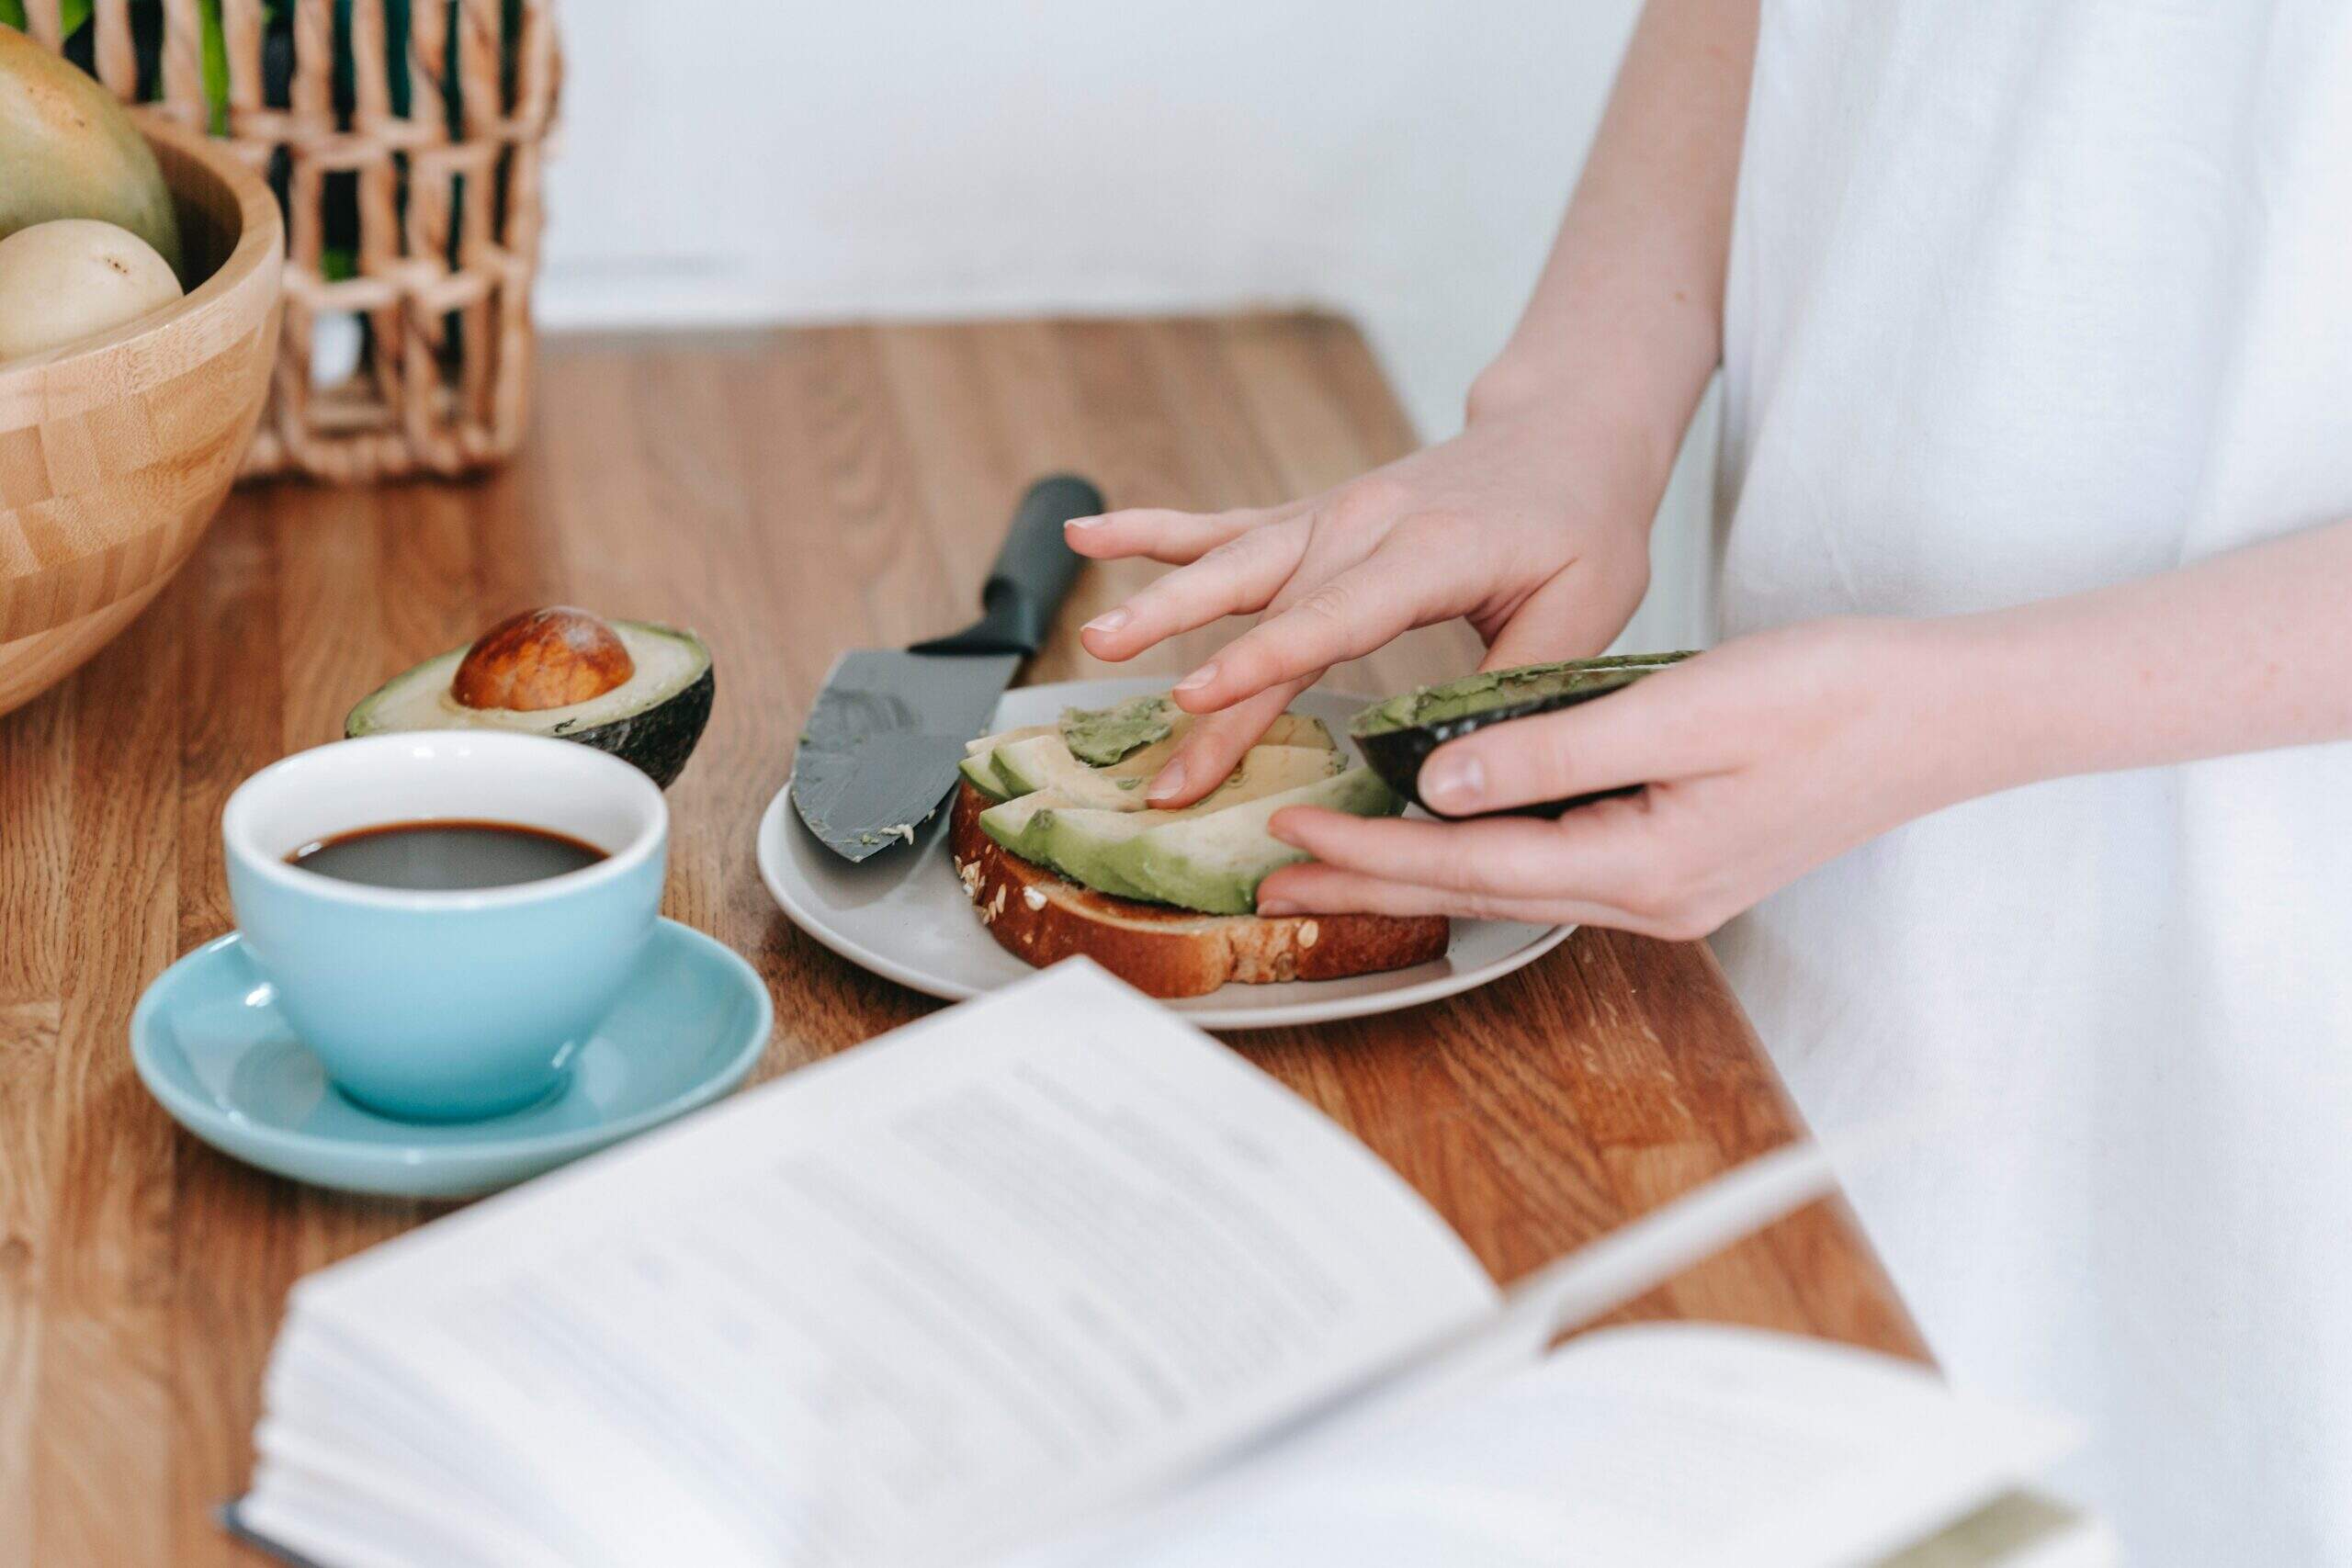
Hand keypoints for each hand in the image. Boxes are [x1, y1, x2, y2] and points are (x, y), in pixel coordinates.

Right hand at [1064, 405, 1657, 804]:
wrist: (1566, 435)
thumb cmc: (1583, 529)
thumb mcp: (1586, 612)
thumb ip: (1517, 688)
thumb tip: (1459, 774)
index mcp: (1432, 552)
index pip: (1333, 615)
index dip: (1260, 661)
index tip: (1195, 697)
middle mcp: (1366, 524)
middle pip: (1266, 603)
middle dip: (1199, 667)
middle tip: (1143, 721)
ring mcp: (1330, 515)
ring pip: (1231, 562)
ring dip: (1160, 601)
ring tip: (1094, 638)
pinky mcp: (1310, 519)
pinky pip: (1222, 526)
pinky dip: (1154, 531)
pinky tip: (1086, 537)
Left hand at [1256, 619, 1972, 938]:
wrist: (1949, 712)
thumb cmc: (1836, 698)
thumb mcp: (1684, 711)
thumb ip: (1554, 751)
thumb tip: (1440, 783)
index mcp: (1647, 868)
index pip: (1472, 863)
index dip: (1373, 849)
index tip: (1292, 827)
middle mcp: (1651, 896)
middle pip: (1477, 891)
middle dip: (1370, 882)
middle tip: (1273, 873)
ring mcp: (1670, 885)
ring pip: (1511, 879)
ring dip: (1418, 866)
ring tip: (1331, 859)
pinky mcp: (1683, 856)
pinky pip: (1554, 860)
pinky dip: (1484, 845)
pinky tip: (1448, 829)